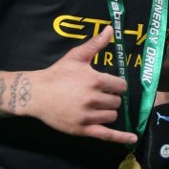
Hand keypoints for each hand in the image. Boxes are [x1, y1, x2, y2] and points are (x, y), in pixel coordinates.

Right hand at [19, 25, 133, 143]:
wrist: (35, 94)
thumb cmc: (57, 74)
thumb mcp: (76, 57)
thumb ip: (96, 44)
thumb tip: (111, 28)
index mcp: (95, 81)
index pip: (121, 86)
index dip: (116, 85)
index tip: (109, 85)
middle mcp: (93, 99)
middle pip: (117, 101)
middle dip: (111, 98)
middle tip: (98, 95)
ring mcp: (88, 116)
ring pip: (112, 116)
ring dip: (108, 111)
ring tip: (96, 106)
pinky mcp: (82, 129)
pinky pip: (107, 135)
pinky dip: (121, 137)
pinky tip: (133, 139)